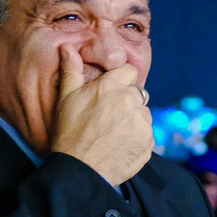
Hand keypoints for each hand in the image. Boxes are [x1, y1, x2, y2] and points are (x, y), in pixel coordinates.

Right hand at [50, 44, 153, 184]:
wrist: (81, 169)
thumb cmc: (70, 132)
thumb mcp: (66, 98)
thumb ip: (71, 70)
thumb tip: (67, 47)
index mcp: (113, 87)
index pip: (130, 71)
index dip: (120, 81)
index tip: (111, 92)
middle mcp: (131, 101)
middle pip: (138, 93)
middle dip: (127, 100)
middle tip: (108, 116)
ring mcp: (142, 123)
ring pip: (143, 114)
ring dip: (133, 119)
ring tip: (113, 132)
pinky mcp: (149, 142)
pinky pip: (146, 133)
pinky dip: (137, 138)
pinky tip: (120, 144)